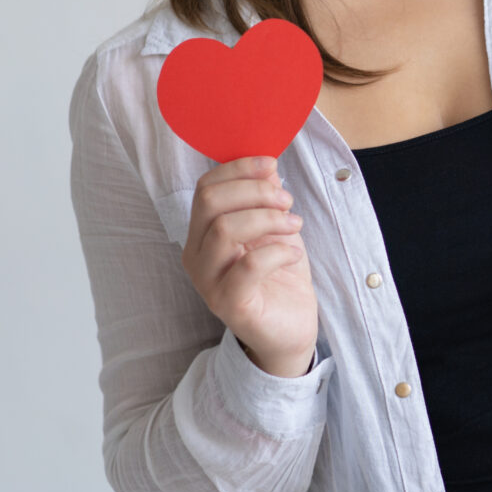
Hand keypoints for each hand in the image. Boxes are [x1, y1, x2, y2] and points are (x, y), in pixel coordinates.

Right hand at [182, 155, 317, 376]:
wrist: (289, 326)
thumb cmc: (278, 274)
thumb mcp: (275, 227)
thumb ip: (265, 198)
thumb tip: (267, 166)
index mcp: (202, 233)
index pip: (205, 188)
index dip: (238, 169)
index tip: (271, 165)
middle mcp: (196, 255)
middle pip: (210, 203)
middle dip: (254, 191)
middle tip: (286, 199)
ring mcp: (208, 281)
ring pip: (224, 229)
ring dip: (268, 218)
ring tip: (294, 224)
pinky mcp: (229, 303)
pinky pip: (248, 265)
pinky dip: (277, 251)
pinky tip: (294, 253)